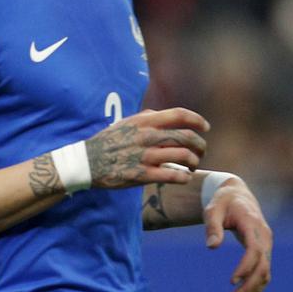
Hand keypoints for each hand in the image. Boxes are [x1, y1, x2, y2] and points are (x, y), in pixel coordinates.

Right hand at [86, 108, 208, 188]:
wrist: (86, 163)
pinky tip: (183, 177)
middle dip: (200, 145)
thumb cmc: (107, 142)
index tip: (205, 127)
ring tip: (192, 167)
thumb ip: (146, 118)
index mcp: (144, 122)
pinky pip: (173, 175)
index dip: (198, 120)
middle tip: (200, 152)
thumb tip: (163, 114)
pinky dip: (184, 176)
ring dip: (194, 162)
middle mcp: (147, 137)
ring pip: (185, 156)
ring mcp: (145, 156)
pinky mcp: (142, 175)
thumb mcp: (125, 123)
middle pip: (187, 137)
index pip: (180, 115)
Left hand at [203, 176, 271, 291]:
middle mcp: (264, 237)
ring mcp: (266, 245)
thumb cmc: (222, 202)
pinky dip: (256, 287)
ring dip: (252, 291)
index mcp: (253, 225)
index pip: (255, 251)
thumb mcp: (213, 209)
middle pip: (263, 267)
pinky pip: (263, 272)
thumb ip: (212, 226)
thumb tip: (211, 247)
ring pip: (265, 273)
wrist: (237, 195)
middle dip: (249, 286)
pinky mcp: (263, 252)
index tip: (231, 281)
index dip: (245, 267)